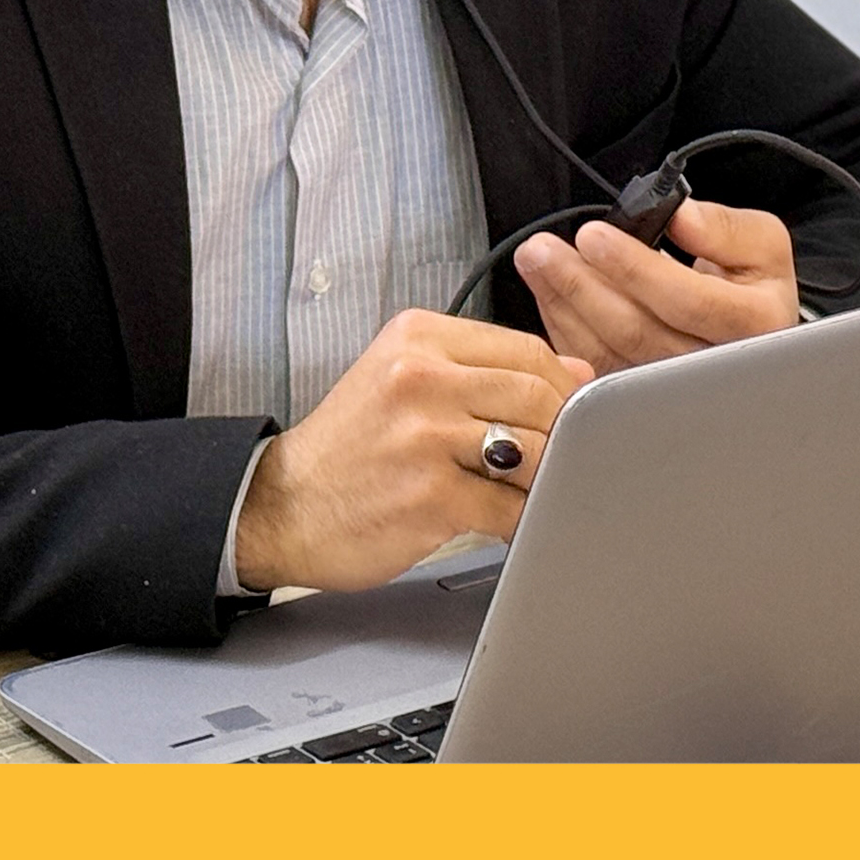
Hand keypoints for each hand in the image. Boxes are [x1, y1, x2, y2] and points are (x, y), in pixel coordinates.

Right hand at [232, 308, 593, 593]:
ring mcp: (425, 437)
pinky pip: (510, 507)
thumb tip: (578, 371)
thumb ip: (486, 369)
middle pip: (537, 394)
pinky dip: (523, 520)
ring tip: (533, 489)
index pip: (525, 349)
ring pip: (534, 448)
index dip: (561, 387)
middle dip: (563, 431)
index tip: (567, 413)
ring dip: (546, 476)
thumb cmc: (349, 448)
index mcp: (418, 337)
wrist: (282, 507)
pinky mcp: (431, 495)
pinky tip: (509, 522)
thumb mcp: (405, 381)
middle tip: (561, 456)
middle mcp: (420, 377)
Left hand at [514, 198, 799, 375]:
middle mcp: (715, 368)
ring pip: (608, 352)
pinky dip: (563, 328)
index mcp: (754, 325)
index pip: (688, 301)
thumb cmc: (750, 286)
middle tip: (544, 250)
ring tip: (538, 262)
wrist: (748, 331)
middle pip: (638, 331)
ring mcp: (673, 391)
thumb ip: (725, 229)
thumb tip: (682, 220)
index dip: (635, 269)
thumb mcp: (761, 243)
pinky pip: (593, 366)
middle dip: (582, 285)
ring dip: (564, 303)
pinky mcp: (639, 400)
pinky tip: (549, 294)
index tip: (596, 236)